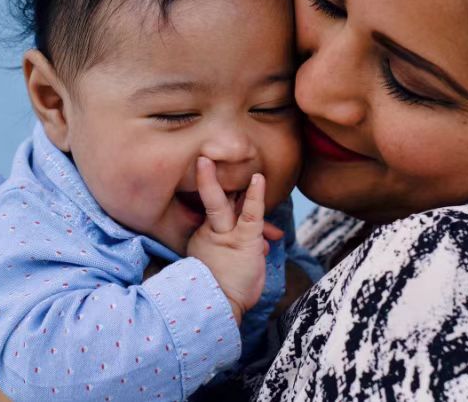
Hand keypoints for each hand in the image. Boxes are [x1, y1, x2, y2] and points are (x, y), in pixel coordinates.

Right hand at [186, 157, 282, 324]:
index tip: (208, 173)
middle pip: (208, 200)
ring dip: (214, 181)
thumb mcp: (225, 267)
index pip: (212, 209)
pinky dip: (256, 197)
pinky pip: (251, 214)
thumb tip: (266, 245)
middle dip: (202, 178)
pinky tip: (259, 179)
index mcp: (204, 236)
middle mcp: (210, 232)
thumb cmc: (225, 293)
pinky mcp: (244, 241)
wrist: (218, 310)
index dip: (213, 191)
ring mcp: (225, 235)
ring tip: (207, 159)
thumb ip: (242, 250)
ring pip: (219, 203)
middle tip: (201, 157)